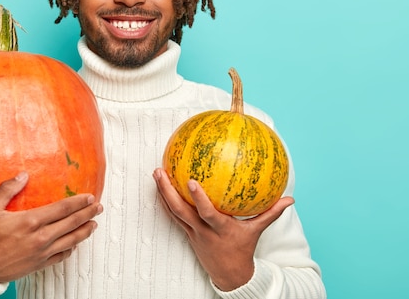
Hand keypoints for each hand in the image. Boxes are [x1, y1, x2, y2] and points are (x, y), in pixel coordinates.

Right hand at [0, 172, 102, 282]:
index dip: (78, 202)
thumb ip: (7, 189)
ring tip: (94, 224)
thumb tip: (23, 175)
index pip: (62, 208)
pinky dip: (71, 248)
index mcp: (30, 221)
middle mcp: (40, 238)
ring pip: (71, 240)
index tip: (89, 196)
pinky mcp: (39, 264)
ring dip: (85, 231)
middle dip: (87, 214)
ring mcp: (42, 253)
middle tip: (98, 207)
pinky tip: (75, 243)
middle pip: (71, 223)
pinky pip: (62, 256)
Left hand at [153, 168, 293, 290]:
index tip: (190, 181)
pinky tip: (160, 187)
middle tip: (160, 171)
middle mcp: (203, 230)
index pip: (207, 213)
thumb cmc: (243, 249)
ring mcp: (192, 232)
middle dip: (168, 191)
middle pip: (180, 211)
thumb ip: (271, 213)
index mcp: (220, 229)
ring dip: (162, 193)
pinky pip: (173, 216)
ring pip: (173, 212)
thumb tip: (289, 199)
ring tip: (157, 173)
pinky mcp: (187, 233)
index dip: (198, 198)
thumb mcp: (257, 231)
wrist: (230, 275)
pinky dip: (166, 201)